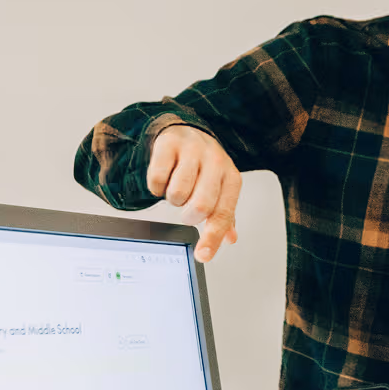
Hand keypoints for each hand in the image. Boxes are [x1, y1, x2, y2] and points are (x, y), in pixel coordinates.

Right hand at [146, 124, 241, 261]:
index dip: (212, 238)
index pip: (223, 214)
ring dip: (173, 199)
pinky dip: (157, 186)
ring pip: (177, 193)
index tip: (202, 256)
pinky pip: (157, 178)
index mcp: (231, 177)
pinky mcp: (169, 144)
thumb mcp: (220, 189)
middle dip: (190, 216)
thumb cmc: (205, 167)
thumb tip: (229, 239)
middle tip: (187, 211)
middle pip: (201, 205)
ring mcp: (193, 151)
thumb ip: (224, 215)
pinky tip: (165, 178)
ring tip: (178, 189)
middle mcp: (215, 162)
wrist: (186, 132)